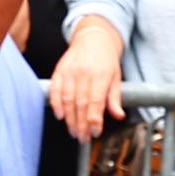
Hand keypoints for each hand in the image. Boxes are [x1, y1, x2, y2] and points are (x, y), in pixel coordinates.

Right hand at [47, 19, 125, 142]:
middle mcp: (84, 72)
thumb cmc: (106, 58)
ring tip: (73, 131)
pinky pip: (55, 89)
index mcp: (101, 74)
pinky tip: (60, 115)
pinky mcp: (60, 69)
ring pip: (67, 99)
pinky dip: (56, 104)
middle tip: (83, 138)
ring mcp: (70, 70)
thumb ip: (115, 98)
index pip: (96, 101)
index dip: (94, 120)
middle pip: (81, 103)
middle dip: (81, 124)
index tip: (95, 132)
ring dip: (69, 118)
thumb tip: (118, 116)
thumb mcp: (116, 77)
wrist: (93, 37)